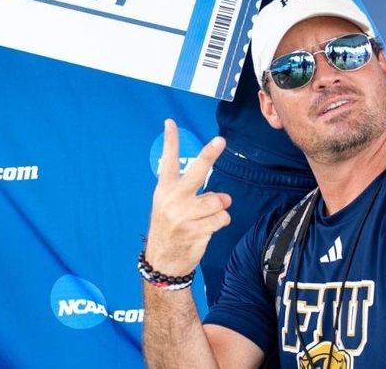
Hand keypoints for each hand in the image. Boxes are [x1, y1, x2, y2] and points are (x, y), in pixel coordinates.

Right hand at [146, 120, 230, 275]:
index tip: (170, 122)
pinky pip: (221, 218)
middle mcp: (172, 200)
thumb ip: (192, 195)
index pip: (167, 161)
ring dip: (219, 208)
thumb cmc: (170, 229)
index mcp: (164, 190)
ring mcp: (183, 216)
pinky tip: (208, 229)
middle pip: (197, 172)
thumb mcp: (168, 206)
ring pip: (217, 200)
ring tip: (208, 216)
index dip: (170, 141)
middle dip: (209, 154)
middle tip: (220, 140)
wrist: (162, 262)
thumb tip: (224, 197)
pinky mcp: (194, 230)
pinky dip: (220, 222)